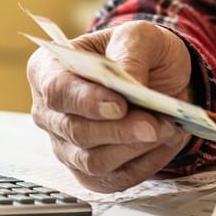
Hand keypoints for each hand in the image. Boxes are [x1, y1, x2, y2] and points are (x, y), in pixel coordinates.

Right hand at [26, 21, 192, 191]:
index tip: (120, 105)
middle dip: (120, 130)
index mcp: (49, 69)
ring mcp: (65, 146)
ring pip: (94, 161)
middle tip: (155, 124)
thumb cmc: (138, 51)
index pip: (57, 90)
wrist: (157, 76)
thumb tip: (129, 83)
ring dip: (135, 148)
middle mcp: (50, 112)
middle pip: (76, 131)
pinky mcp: (89, 172)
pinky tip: (164, 143)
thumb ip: (130, 53)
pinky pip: (114, 179)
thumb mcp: (139, 35)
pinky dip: (145, 164)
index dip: (86, 101)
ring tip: (167, 128)